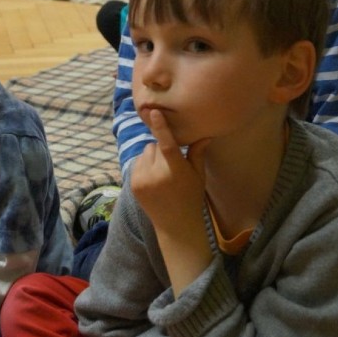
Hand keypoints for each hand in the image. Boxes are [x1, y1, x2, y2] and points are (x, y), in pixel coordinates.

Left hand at [132, 110, 211, 295]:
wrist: (175, 225)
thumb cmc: (191, 198)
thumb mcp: (198, 176)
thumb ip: (197, 154)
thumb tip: (205, 134)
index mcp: (175, 171)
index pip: (166, 145)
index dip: (160, 127)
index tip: (153, 112)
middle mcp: (156, 175)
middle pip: (154, 145)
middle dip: (161, 150)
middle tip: (172, 165)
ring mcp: (142, 180)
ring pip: (144, 153)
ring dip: (152, 157)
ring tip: (162, 173)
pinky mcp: (133, 184)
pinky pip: (137, 163)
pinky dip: (144, 166)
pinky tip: (154, 179)